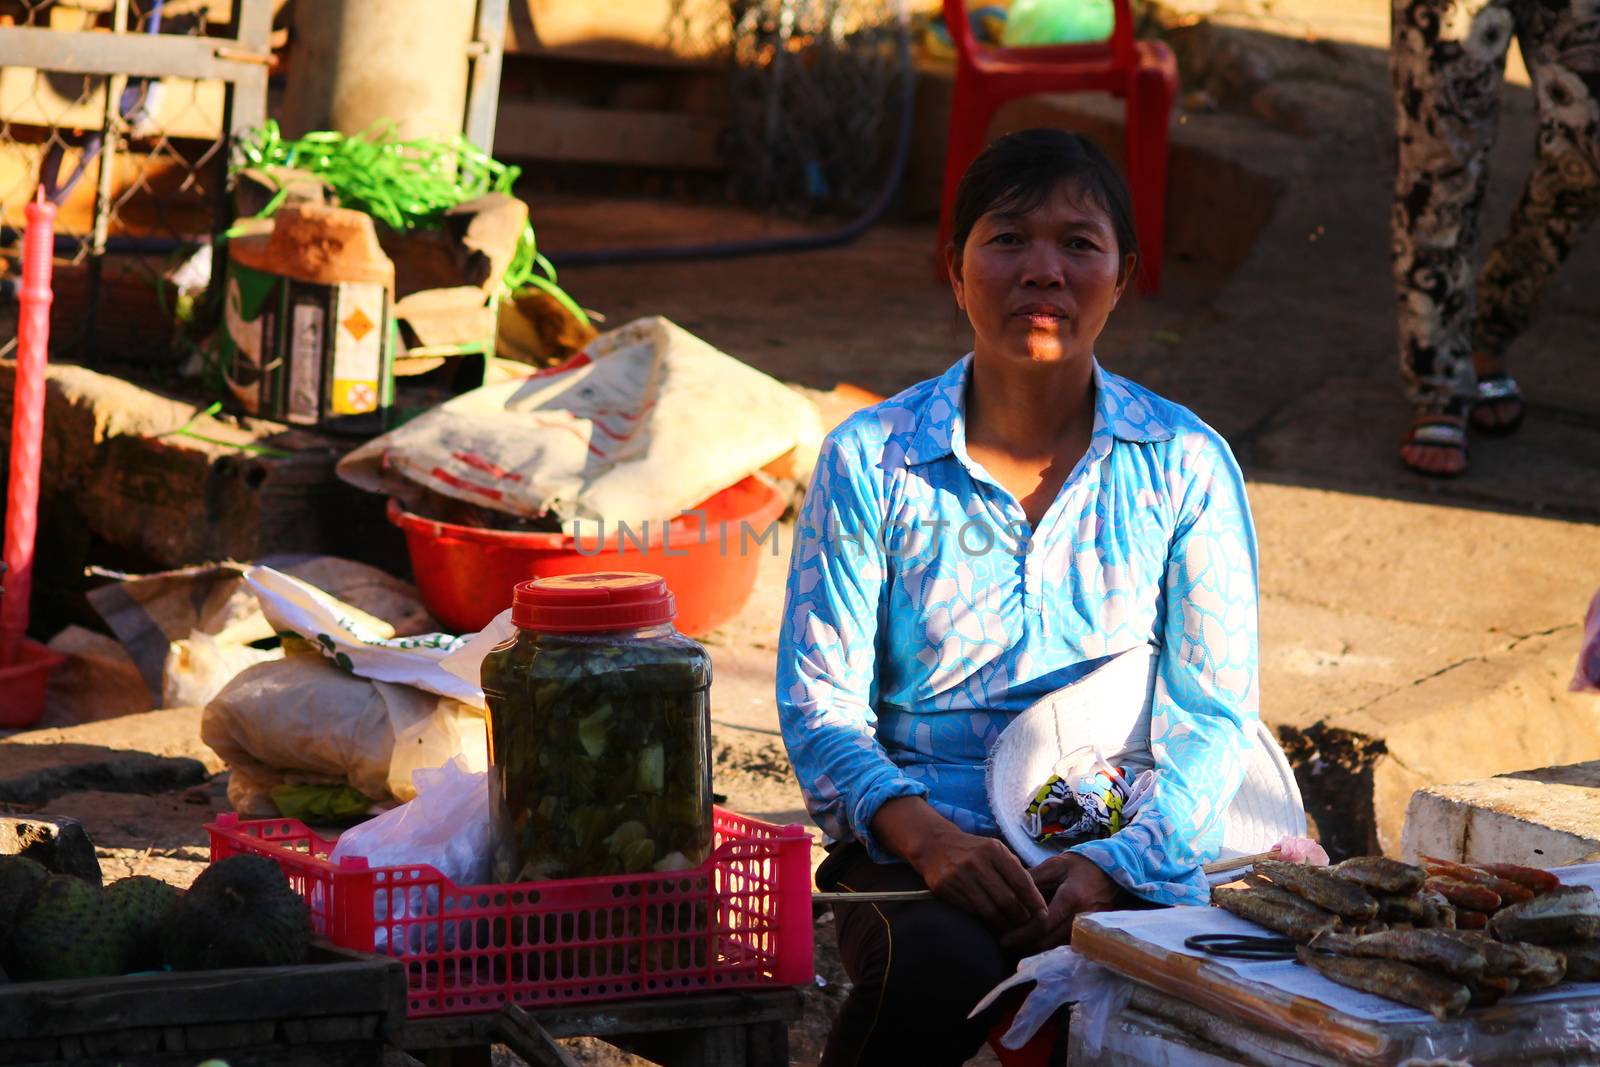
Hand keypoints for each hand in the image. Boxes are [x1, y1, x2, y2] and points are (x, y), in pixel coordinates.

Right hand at [911, 826, 1048, 928]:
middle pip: (1007, 900)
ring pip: (989, 911)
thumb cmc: (973, 850)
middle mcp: (977, 861)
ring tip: (1010, 930)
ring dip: (1003, 925)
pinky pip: (971, 911)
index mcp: (994, 850)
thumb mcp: (995, 850)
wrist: (934, 844)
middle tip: (1025, 927)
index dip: (1034, 902)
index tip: (1042, 915)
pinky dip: (984, 921)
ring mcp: (959, 875)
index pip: (1022, 882)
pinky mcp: (945, 887)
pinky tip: (990, 924)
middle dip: (1020, 918)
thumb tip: (1036, 901)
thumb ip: (1015, 870)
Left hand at [1001, 853, 1118, 952]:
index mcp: (1071, 898)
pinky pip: (1067, 946)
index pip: (1043, 924)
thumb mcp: (1055, 865)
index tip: (1004, 939)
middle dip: (1025, 946)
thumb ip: (1032, 878)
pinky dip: (1050, 946)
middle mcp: (1082, 917)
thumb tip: (1007, 889)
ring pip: (1057, 947)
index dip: (1022, 934)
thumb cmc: (1081, 866)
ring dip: (1036, 949)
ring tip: (1016, 945)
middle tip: (1005, 944)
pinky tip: (1035, 942)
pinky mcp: (1091, 933)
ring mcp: (1089, 928)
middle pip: (1049, 941)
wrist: (1113, 872)